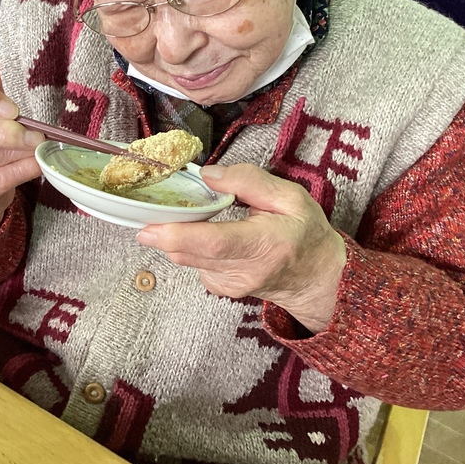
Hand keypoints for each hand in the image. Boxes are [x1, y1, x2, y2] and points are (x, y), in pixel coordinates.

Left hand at [136, 164, 346, 332]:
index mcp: (265, 244)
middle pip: (190, 252)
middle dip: (162, 230)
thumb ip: (250, 181)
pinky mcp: (220, 288)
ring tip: (187, 214)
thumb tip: (209, 175)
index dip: (178, 234)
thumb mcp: (291, 197)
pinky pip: (192, 263)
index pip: (215, 243)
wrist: (316, 278)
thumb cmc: (305, 233)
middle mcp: (244, 271)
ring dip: (176, 234)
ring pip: (186, 257)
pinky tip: (207, 233)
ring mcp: (229, 285)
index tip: (148, 227)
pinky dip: (190, 245)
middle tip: (150, 208)